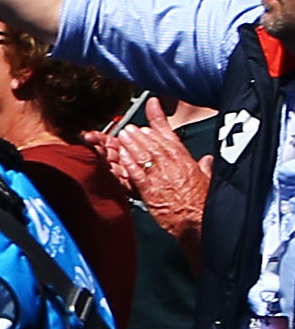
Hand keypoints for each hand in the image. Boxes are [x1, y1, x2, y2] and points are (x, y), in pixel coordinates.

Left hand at [94, 98, 211, 242]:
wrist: (200, 222)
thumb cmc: (205, 204)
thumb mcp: (208, 181)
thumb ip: (205, 168)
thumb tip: (208, 159)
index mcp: (186, 161)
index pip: (170, 135)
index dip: (159, 119)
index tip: (151, 105)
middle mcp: (173, 166)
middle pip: (153, 144)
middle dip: (140, 134)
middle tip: (130, 127)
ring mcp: (160, 177)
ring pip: (143, 156)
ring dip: (131, 144)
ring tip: (122, 135)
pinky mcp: (150, 191)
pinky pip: (136, 174)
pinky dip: (128, 164)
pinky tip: (121, 156)